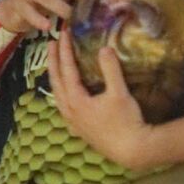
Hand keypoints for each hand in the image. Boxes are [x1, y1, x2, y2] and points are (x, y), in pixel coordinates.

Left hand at [46, 31, 155, 170]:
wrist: (132, 149)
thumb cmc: (126, 121)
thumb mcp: (119, 92)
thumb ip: (110, 69)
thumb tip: (104, 48)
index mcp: (76, 100)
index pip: (67, 70)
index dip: (64, 51)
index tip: (62, 34)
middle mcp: (70, 111)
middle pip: (56, 82)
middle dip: (53, 61)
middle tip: (51, 44)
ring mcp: (74, 122)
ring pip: (58, 95)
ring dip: (56, 78)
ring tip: (55, 65)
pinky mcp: (80, 129)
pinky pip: (64, 107)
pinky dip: (62, 94)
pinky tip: (67, 94)